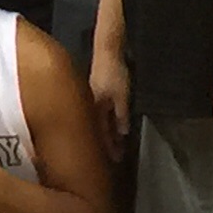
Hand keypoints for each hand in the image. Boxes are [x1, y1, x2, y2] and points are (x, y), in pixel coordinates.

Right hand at [87, 41, 130, 161]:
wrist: (107, 53)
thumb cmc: (115, 74)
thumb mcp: (122, 95)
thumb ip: (121, 115)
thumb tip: (122, 133)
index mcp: (96, 108)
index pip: (102, 132)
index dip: (109, 146)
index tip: (115, 159)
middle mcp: (91, 106)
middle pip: (98, 129)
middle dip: (106, 143)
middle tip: (114, 157)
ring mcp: (91, 100)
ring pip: (97, 122)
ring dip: (105, 133)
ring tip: (111, 145)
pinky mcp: (94, 95)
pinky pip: (98, 114)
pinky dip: (104, 122)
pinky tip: (107, 125)